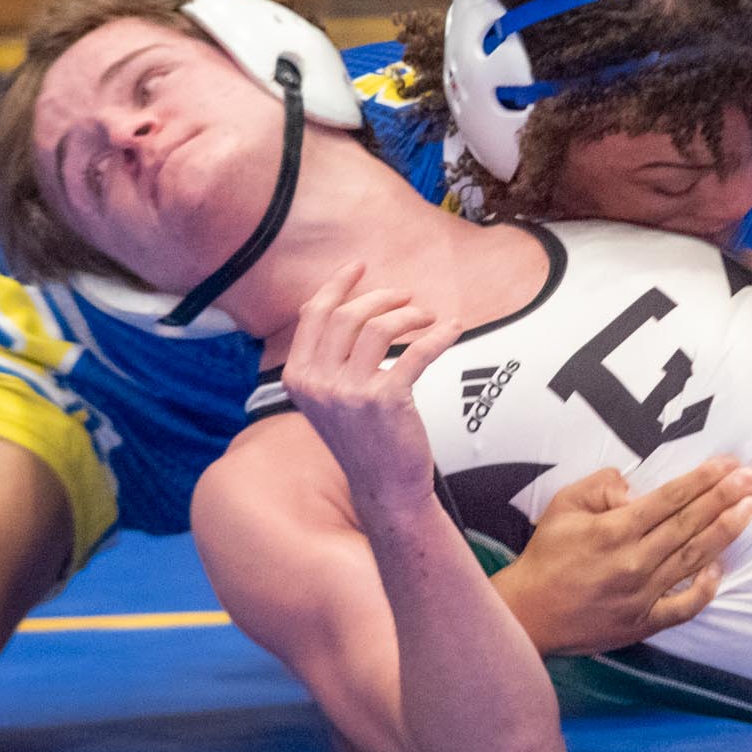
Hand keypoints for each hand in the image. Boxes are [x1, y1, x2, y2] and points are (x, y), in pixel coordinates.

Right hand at [283, 261, 459, 518]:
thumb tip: (339, 307)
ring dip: (409, 314)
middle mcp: (317, 382)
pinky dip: (439, 336)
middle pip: (346, 315)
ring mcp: (348, 392)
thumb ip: (325, 358)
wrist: (384, 487)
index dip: (336, 284)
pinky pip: (416, 352)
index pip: (313, 314)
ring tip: (426, 317)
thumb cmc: (362, 438)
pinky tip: (453, 330)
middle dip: (379, 297)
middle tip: (405, 298)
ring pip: (379, 327)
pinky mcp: (384, 400)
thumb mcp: (327, 398)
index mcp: (297, 377)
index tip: (358, 265)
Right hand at [493, 455, 751, 655]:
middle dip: (724, 497)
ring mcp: (642, 594)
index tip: (729, 466)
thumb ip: (598, 487)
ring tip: (750, 509)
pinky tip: (719, 568)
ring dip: (725, 531)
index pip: (668, 499)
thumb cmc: (545, 556)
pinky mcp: (643, 622)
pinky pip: (684, 606)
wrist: (528, 613)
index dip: (702, 480)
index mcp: (613, 530)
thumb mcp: (561, 507)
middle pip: (688, 524)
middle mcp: (633, 561)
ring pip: (693, 558)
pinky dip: (705, 588)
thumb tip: (633, 488)